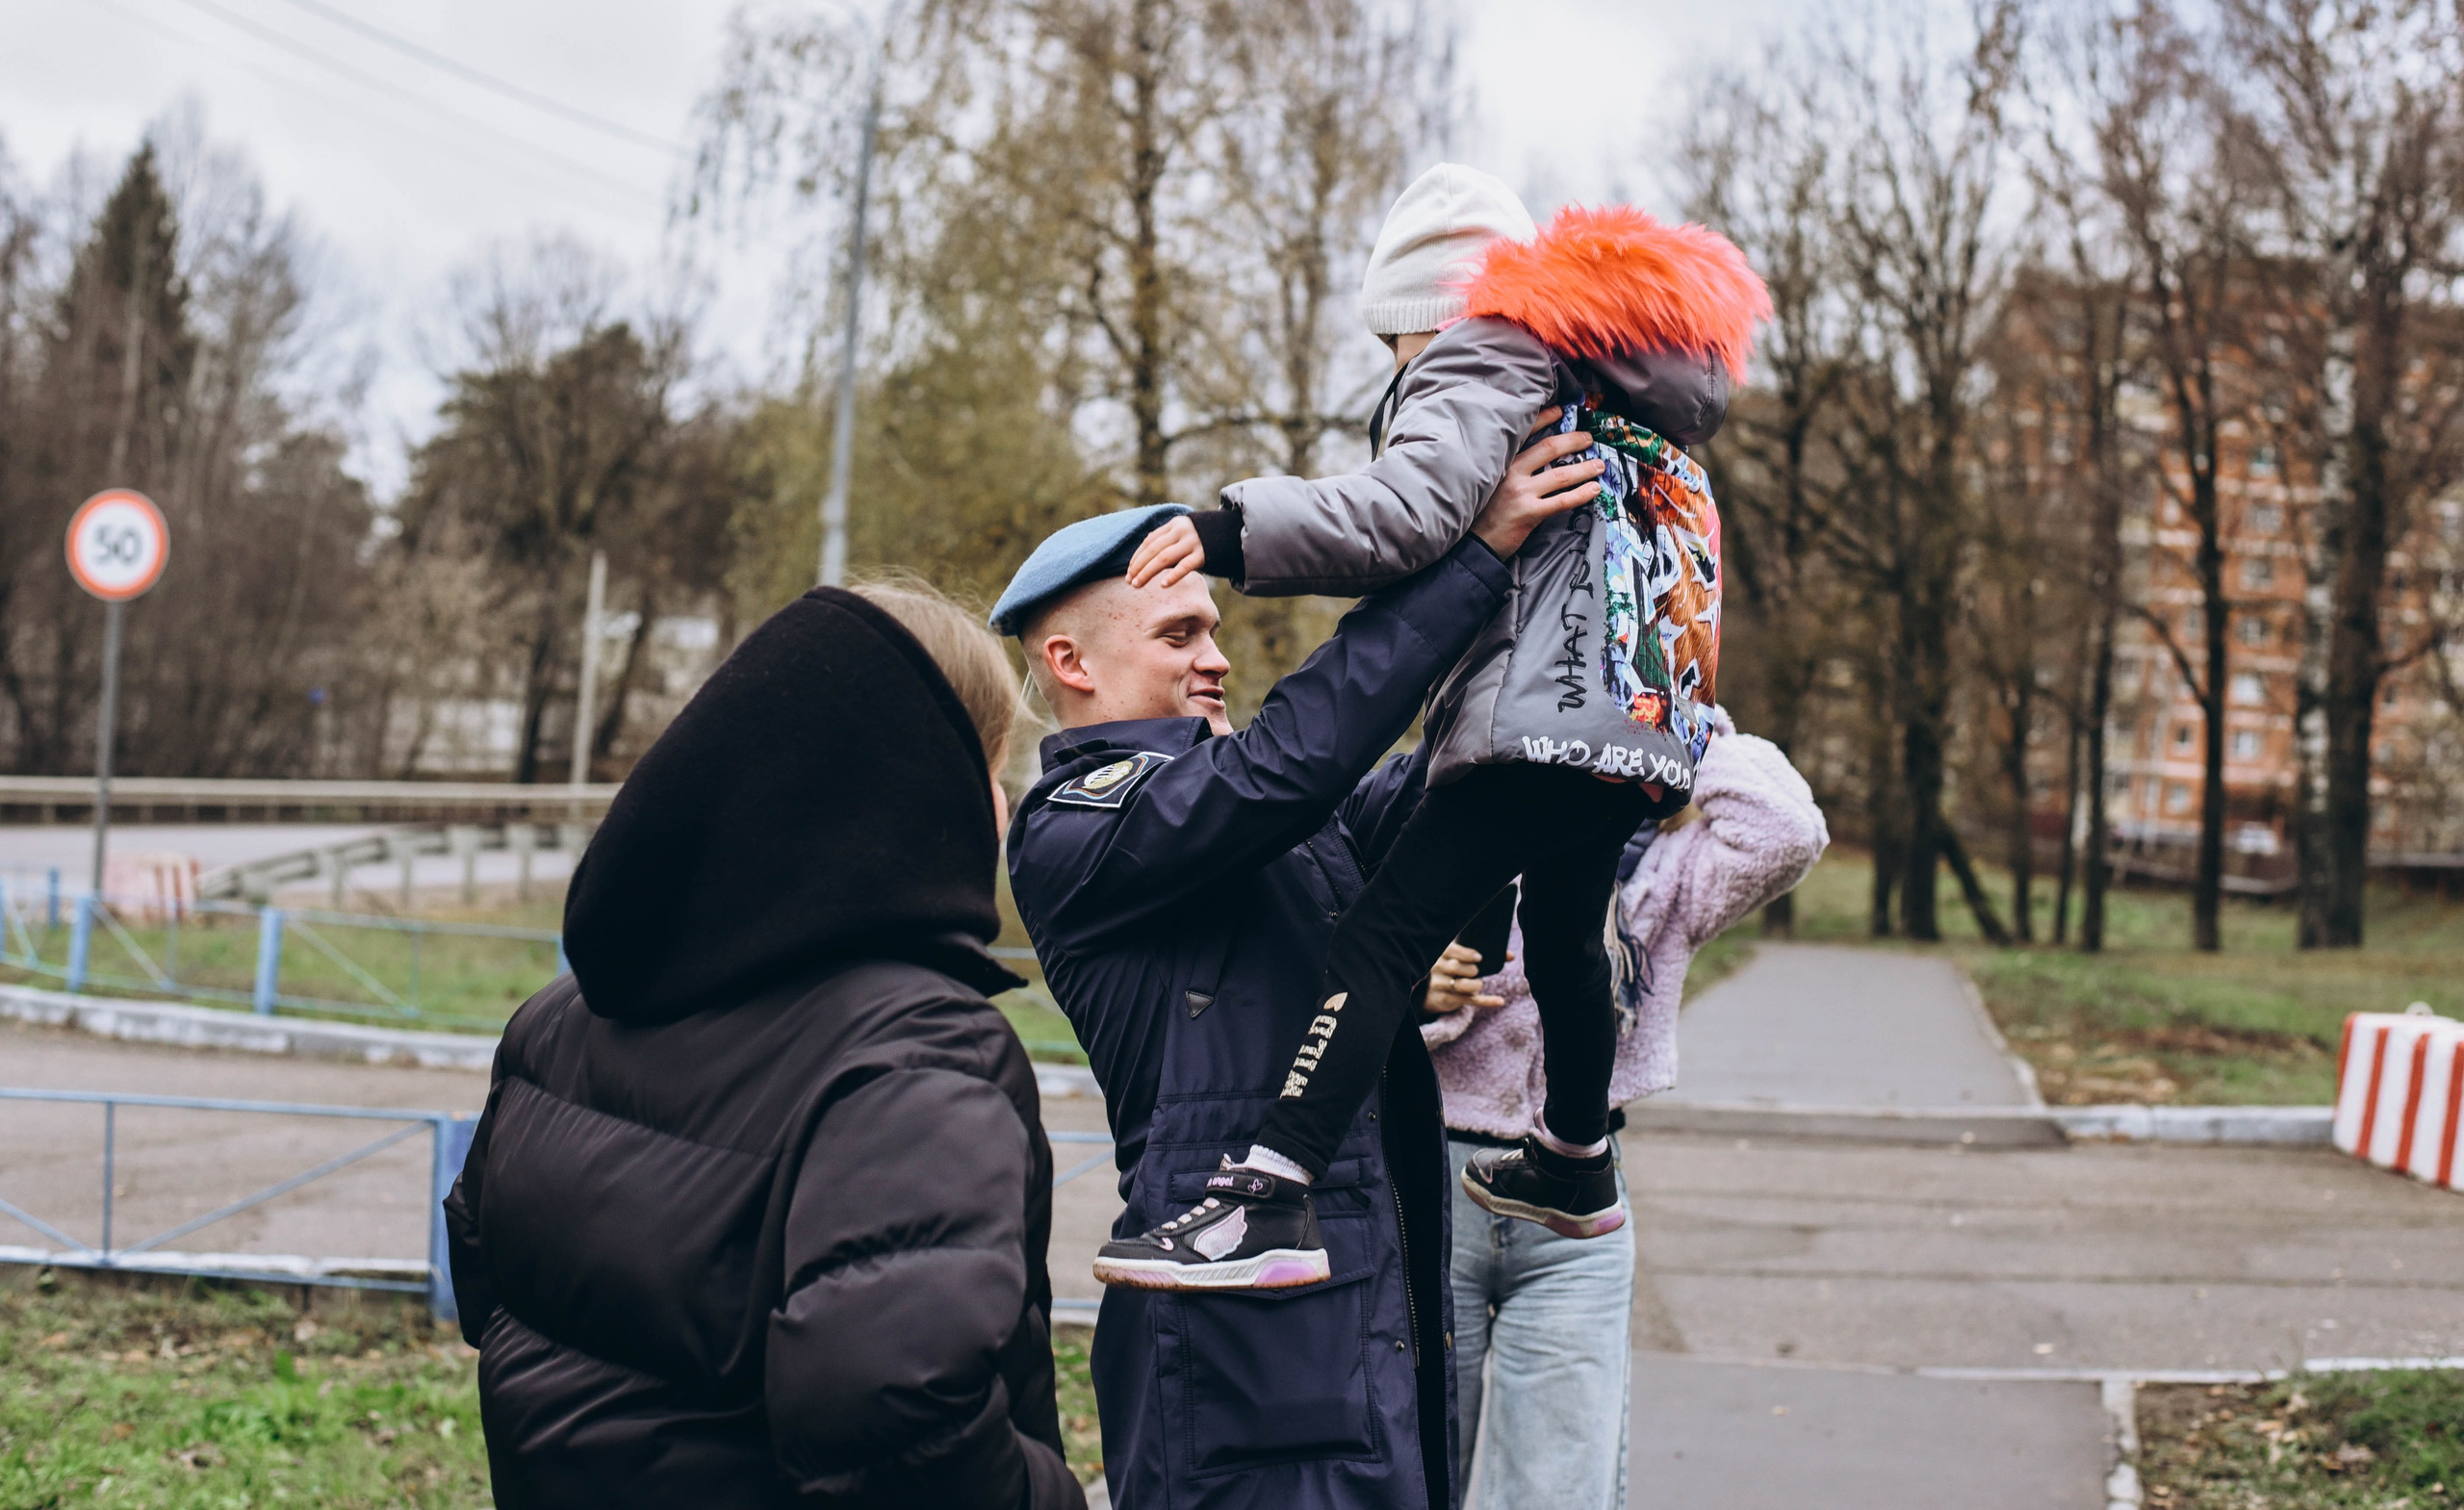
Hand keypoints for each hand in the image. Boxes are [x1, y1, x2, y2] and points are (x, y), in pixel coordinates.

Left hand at [1126, 516, 1204, 588]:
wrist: (1232, 534)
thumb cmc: (1202, 539)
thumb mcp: (1183, 534)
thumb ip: (1167, 542)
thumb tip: (1144, 561)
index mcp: (1174, 525)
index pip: (1149, 541)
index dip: (1137, 557)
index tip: (1129, 572)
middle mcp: (1181, 531)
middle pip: (1154, 549)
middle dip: (1139, 566)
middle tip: (1130, 582)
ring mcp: (1193, 542)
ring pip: (1164, 557)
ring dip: (1148, 572)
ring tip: (1138, 585)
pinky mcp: (1204, 554)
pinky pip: (1185, 566)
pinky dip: (1173, 575)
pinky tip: (1163, 585)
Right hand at [1422, 942, 1505, 1014]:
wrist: (1430, 991)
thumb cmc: (1450, 969)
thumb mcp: (1458, 958)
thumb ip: (1482, 955)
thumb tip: (1511, 956)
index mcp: (1441, 954)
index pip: (1451, 950)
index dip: (1466, 954)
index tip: (1479, 957)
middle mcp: (1438, 968)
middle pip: (1457, 967)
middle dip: (1472, 970)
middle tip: (1476, 971)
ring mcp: (1441, 985)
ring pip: (1462, 985)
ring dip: (1476, 985)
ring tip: (1478, 984)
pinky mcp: (1447, 999)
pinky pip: (1470, 1000)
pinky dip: (1487, 1001)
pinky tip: (1500, 1001)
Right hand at [1471, 408, 1604, 558]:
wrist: (1473, 542)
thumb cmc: (1482, 511)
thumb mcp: (1489, 480)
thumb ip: (1508, 467)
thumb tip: (1538, 458)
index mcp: (1501, 461)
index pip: (1525, 432)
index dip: (1544, 418)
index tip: (1560, 411)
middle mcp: (1511, 472)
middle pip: (1549, 449)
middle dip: (1573, 441)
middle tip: (1588, 439)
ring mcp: (1521, 492)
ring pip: (1561, 475)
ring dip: (1584, 468)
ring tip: (1599, 466)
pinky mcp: (1529, 513)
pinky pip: (1561, 501)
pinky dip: (1581, 494)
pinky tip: (1594, 489)